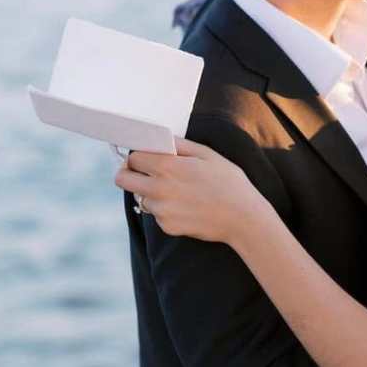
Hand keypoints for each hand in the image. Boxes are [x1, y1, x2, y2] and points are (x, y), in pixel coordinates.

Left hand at [114, 137, 262, 245]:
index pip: (133, 158)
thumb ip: (179, 146)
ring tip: (178, 192)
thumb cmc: (229, 183)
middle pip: (122, 179)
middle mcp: (159, 189)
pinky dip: (166, 209)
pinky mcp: (167, 226)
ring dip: (151, 193)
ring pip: (140, 197)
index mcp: (168, 167)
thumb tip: (160, 140)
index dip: (138, 156)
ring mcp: (161, 210)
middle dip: (129, 173)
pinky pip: (156, 214)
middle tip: (143, 173)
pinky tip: (187, 206)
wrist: (243, 218)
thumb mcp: (208, 155)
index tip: (145, 158)